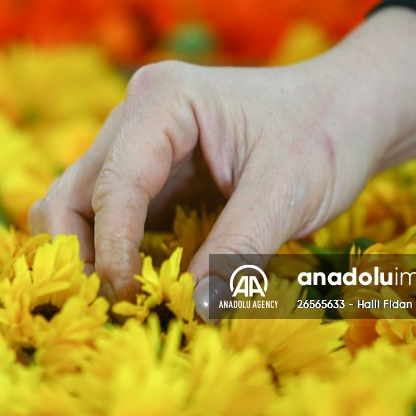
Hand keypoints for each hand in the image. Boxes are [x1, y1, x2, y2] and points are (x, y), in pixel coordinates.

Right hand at [30, 7, 415, 317]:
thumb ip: (240, 250)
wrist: (345, 111)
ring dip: (87, 260)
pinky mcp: (145, 180)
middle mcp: (134, 119)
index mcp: (163, 101)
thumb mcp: (289, 192)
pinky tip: (142, 291)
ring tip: (124, 305)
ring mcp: (133, 148)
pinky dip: (112, 259)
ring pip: (74, 211)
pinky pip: (106, 224)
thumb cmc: (324, 136)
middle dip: (80, 256)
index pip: (115, 183)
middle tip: (115, 309)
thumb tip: (196, 313)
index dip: (113, 249)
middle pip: (70, 196)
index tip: (129, 301)